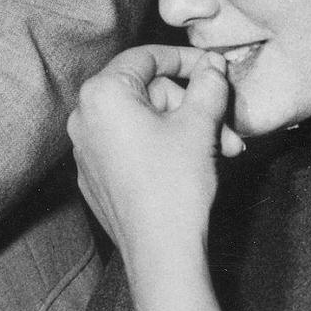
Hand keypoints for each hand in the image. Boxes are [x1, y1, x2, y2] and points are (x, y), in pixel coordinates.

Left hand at [68, 45, 243, 263]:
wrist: (160, 254)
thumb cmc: (175, 186)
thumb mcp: (199, 124)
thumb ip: (207, 84)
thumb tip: (212, 64)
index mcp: (102, 94)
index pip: (145, 57)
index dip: (184, 59)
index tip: (212, 68)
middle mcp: (83, 117)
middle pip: (146, 92)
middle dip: (191, 107)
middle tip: (226, 126)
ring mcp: (85, 149)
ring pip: (142, 121)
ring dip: (184, 129)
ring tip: (222, 150)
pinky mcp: (94, 176)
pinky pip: (129, 146)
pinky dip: (161, 147)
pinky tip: (192, 165)